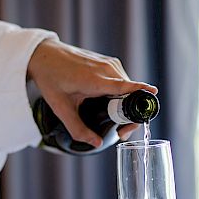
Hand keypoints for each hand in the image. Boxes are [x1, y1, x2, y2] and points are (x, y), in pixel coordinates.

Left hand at [27, 40, 157, 147]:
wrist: (44, 54)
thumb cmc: (51, 78)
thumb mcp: (61, 108)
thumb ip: (77, 129)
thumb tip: (95, 143)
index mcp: (95, 79)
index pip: (125, 86)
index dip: (141, 92)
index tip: (154, 95)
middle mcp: (107, 69)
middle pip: (131, 93)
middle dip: (131, 115)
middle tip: (122, 132)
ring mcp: (109, 64)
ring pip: (129, 88)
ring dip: (128, 105)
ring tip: (117, 122)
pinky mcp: (109, 63)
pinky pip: (123, 81)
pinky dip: (123, 94)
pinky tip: (113, 106)